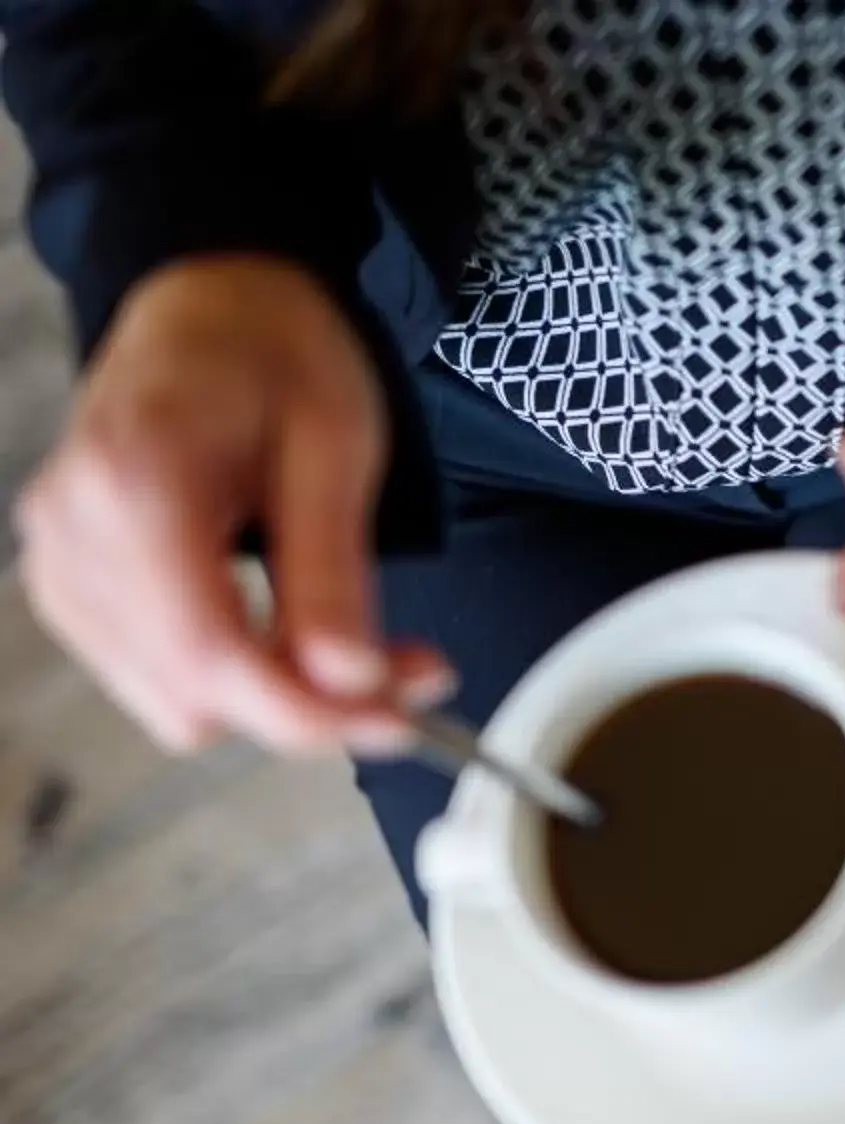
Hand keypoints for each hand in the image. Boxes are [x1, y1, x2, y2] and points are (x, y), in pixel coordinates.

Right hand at [17, 256, 446, 754]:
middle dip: (308, 703)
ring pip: (173, 703)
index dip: (310, 710)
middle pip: (192, 694)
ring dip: (273, 696)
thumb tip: (350, 681)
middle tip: (406, 669)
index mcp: (135, 483)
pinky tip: (284, 631)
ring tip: (351, 643)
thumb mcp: (335, 446)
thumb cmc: (272, 353)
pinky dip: (230, 676)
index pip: (211, 654)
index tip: (400, 718)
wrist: (209, 305)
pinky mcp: (70, 582)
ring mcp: (60, 560)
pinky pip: (155, 678)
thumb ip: (334, 571)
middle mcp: (74, 530)